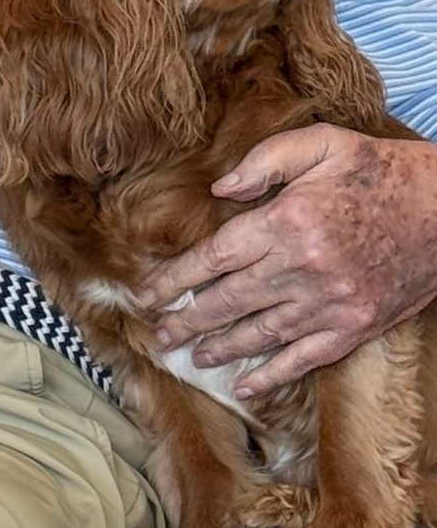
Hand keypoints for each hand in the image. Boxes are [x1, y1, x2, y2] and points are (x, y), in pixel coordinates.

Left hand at [138, 125, 436, 397]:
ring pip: (260, 333)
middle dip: (187, 320)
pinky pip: (304, 357)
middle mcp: (301, 267)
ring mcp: (329, 303)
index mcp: (286, 221)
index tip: (148, 293)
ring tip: (190, 355)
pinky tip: (245, 383)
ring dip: (219, 347)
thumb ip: (265, 162)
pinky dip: (272, 374)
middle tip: (157, 333)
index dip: (176, 279)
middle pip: (229, 301)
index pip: (214, 258)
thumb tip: (219, 188)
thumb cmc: (380, 171)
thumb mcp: (322, 143)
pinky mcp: (354, 327)